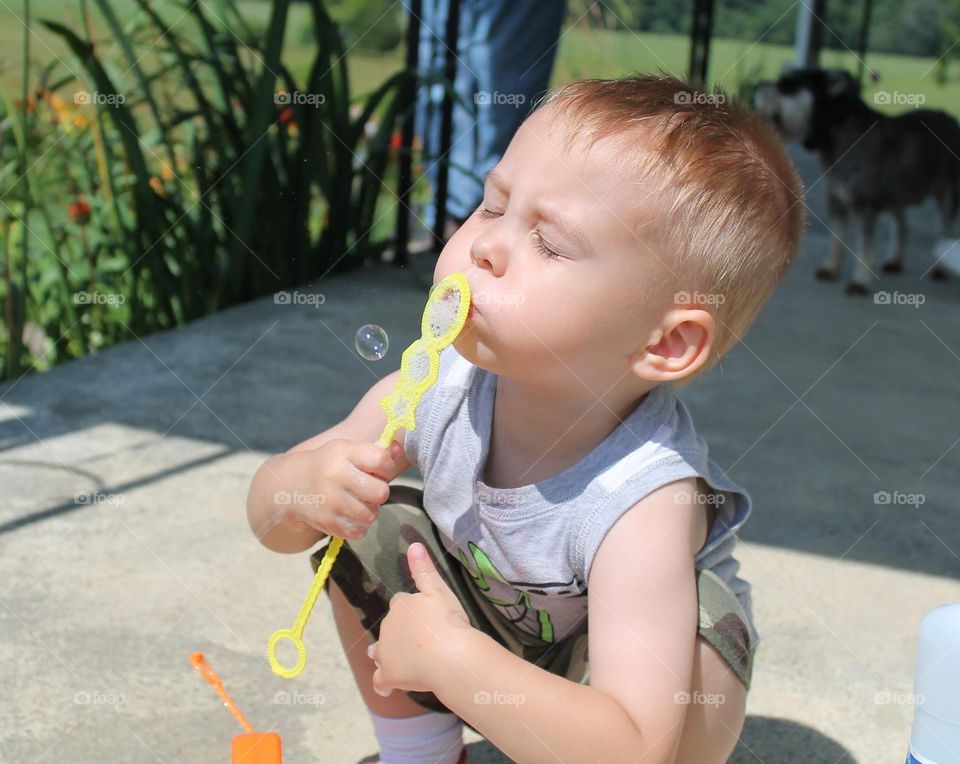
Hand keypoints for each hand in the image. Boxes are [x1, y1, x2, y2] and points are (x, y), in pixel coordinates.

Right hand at [278, 438, 402, 539]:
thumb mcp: (347, 451)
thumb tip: (397, 448)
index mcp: (343, 453)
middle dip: (379, 492)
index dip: (387, 468)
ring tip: (359, 502)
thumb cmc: (330, 465)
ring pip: (371, 514)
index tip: (379, 471)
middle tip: (369, 490)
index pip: (381, 460)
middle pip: (380, 492)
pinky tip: (349, 514)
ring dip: (370, 510)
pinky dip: (359, 525)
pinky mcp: (327, 523)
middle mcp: (335, 476)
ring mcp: (330, 501)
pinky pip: (359, 531)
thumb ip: (375, 452)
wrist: (292, 486)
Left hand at [369, 542, 472, 696]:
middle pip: (391, 628)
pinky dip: (383, 683)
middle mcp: (387, 626)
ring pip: (380, 652)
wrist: (450, 656)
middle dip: (401, 633)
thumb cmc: (448, 621)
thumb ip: (424, 569)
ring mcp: (386, 652)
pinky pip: (380, 679)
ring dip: (385, 654)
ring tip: (397, 660)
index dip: (413, 611)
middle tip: (424, 642)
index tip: (426, 618)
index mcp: (400, 605)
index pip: (402, 604)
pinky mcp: (388, 675)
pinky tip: (385, 687)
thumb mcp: (439, 591)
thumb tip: (413, 544)